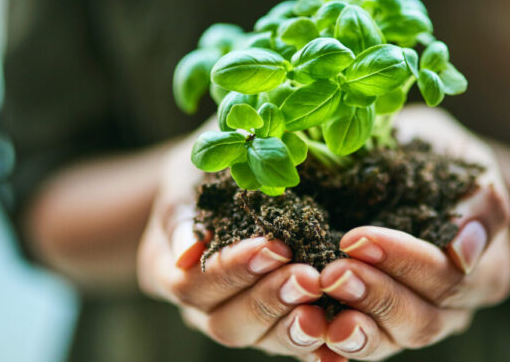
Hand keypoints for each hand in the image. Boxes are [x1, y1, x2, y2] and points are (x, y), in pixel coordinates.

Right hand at [137, 136, 343, 360]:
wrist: (235, 174)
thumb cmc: (207, 166)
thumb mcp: (187, 173)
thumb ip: (181, 210)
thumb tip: (187, 254)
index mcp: (168, 270)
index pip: (191, 286)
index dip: (231, 272)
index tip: (272, 247)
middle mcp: (201, 306)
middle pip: (226, 323)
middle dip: (270, 299)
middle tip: (309, 277)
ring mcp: (239, 319)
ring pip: (262, 339)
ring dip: (295, 323)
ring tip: (326, 298)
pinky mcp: (275, 323)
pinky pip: (296, 343)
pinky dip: (320, 343)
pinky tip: (342, 338)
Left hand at [318, 106, 509, 359]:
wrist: (406, 162)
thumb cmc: (435, 153)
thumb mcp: (462, 156)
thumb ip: (479, 197)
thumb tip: (463, 250)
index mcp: (485, 270)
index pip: (449, 280)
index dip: (405, 263)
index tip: (358, 237)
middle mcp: (453, 308)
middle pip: (420, 321)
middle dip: (375, 296)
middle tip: (333, 271)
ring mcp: (412, 322)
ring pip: (388, 343)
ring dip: (351, 326)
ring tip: (315, 302)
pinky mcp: (373, 325)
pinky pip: (355, 347)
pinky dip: (331, 347)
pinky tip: (310, 334)